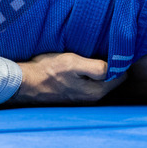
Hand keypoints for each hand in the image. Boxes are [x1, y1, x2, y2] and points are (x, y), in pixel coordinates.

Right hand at [11, 52, 125, 104]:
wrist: (25, 82)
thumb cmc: (47, 70)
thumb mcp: (72, 63)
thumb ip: (96, 67)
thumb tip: (116, 66)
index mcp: (96, 91)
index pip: (121, 76)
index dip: (117, 61)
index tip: (109, 49)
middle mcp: (92, 98)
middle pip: (111, 79)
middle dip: (107, 65)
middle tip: (97, 49)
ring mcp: (82, 98)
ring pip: (99, 81)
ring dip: (95, 69)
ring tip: (86, 55)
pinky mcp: (73, 94)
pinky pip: (88, 82)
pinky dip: (86, 73)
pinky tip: (76, 65)